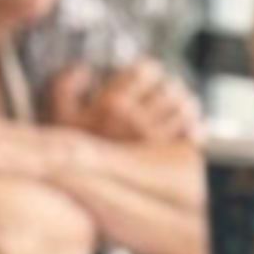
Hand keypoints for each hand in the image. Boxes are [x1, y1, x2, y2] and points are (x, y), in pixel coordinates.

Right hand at [46, 57, 200, 147]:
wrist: (84, 185)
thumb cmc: (74, 148)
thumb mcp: (59, 115)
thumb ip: (64, 86)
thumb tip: (82, 68)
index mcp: (112, 104)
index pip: (145, 70)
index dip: (148, 69)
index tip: (146, 75)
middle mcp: (135, 119)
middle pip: (170, 86)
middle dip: (168, 86)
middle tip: (162, 92)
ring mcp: (154, 137)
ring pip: (185, 106)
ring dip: (183, 104)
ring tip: (175, 108)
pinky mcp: (168, 154)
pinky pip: (193, 131)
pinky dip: (194, 126)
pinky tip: (186, 128)